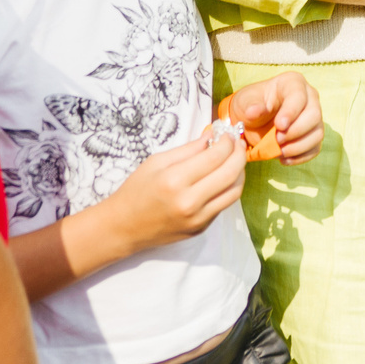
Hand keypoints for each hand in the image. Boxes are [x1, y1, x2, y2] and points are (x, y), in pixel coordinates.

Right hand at [104, 134, 247, 254]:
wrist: (124, 226)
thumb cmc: (136, 190)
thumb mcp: (156, 162)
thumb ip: (188, 149)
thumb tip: (212, 136)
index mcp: (175, 180)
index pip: (215, 157)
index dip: (227, 142)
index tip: (227, 135)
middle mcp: (189, 201)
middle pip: (230, 174)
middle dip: (239, 154)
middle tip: (238, 144)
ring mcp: (197, 219)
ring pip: (234, 192)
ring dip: (240, 173)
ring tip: (235, 160)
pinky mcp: (201, 228)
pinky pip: (223, 205)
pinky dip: (228, 188)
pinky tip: (223, 178)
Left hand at [221, 71, 322, 165]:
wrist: (252, 121)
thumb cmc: (251, 105)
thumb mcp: (245, 102)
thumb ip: (250, 106)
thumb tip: (254, 112)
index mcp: (293, 83)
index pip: (299, 95)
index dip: (291, 112)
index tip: (279, 126)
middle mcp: (309, 98)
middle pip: (314, 115)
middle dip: (295, 131)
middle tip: (276, 139)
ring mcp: (314, 118)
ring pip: (317, 133)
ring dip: (298, 147)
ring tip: (279, 151)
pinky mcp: (312, 135)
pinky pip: (314, 148)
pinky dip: (300, 157)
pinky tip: (283, 159)